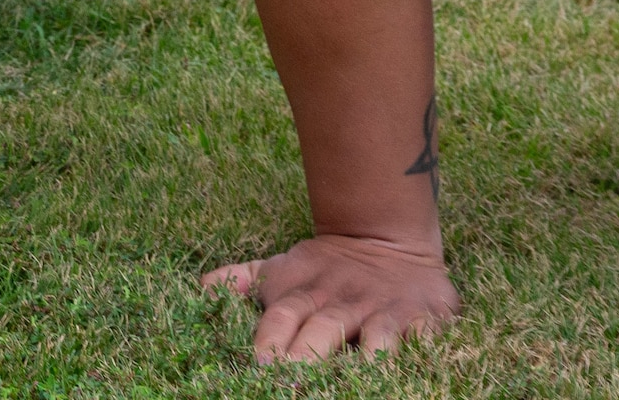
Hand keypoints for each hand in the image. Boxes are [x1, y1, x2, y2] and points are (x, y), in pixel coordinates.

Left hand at [203, 234, 459, 360]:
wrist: (385, 235)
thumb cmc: (325, 267)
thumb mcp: (281, 268)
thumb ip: (241, 280)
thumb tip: (199, 287)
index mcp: (302, 292)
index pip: (281, 315)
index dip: (270, 337)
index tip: (258, 362)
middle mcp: (338, 301)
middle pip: (321, 329)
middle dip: (307, 354)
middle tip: (291, 378)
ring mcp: (379, 309)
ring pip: (369, 335)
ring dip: (359, 358)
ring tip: (345, 382)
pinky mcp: (419, 318)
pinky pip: (415, 335)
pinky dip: (407, 350)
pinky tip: (395, 368)